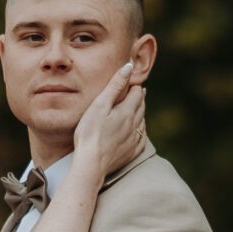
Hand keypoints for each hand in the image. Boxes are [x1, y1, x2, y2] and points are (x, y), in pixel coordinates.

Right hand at [71, 61, 148, 177]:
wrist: (91, 165)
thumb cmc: (90, 134)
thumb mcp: (99, 105)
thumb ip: (115, 86)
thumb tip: (128, 67)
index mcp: (128, 111)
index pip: (137, 93)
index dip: (133, 86)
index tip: (131, 82)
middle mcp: (135, 125)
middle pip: (141, 107)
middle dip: (139, 98)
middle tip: (137, 92)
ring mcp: (134, 140)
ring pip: (142, 122)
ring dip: (140, 113)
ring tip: (137, 108)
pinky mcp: (131, 152)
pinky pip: (140, 138)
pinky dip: (139, 130)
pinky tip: (136, 131)